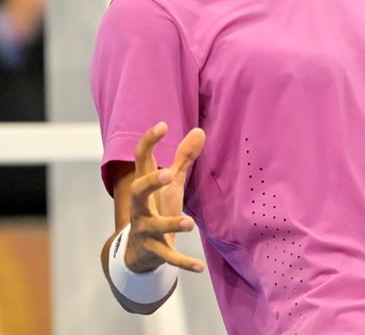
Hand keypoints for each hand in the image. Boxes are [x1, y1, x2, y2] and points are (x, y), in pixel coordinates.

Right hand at [125, 122, 206, 272]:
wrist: (139, 252)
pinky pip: (167, 257)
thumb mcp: (171, 182)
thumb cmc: (157, 207)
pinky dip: (182, 263)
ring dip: (171, 224)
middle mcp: (140, 206)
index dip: (149, 142)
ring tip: (189, 224)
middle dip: (149, 182)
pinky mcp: (153, 250)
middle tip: (166, 174)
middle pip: (137, 191)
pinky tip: (199, 267)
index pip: (140, 160)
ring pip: (153, 226)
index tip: (162, 125)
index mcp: (146, 185)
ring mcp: (144, 229)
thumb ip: (183, 158)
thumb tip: (200, 130)